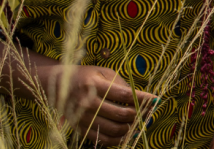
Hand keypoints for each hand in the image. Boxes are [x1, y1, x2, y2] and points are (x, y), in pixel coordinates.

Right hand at [40, 65, 157, 146]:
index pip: (124, 95)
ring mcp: (83, 118)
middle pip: (121, 114)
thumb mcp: (104, 73)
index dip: (142, 98)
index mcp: (94, 85)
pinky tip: (127, 132)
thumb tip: (143, 98)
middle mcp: (87, 104)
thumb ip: (122, 85)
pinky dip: (118, 139)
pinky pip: (103, 139)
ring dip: (130, 127)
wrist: (59, 86)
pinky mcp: (80, 129)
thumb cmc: (87, 77)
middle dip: (138, 114)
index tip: (155, 99)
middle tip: (147, 111)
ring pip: (114, 129)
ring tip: (138, 121)